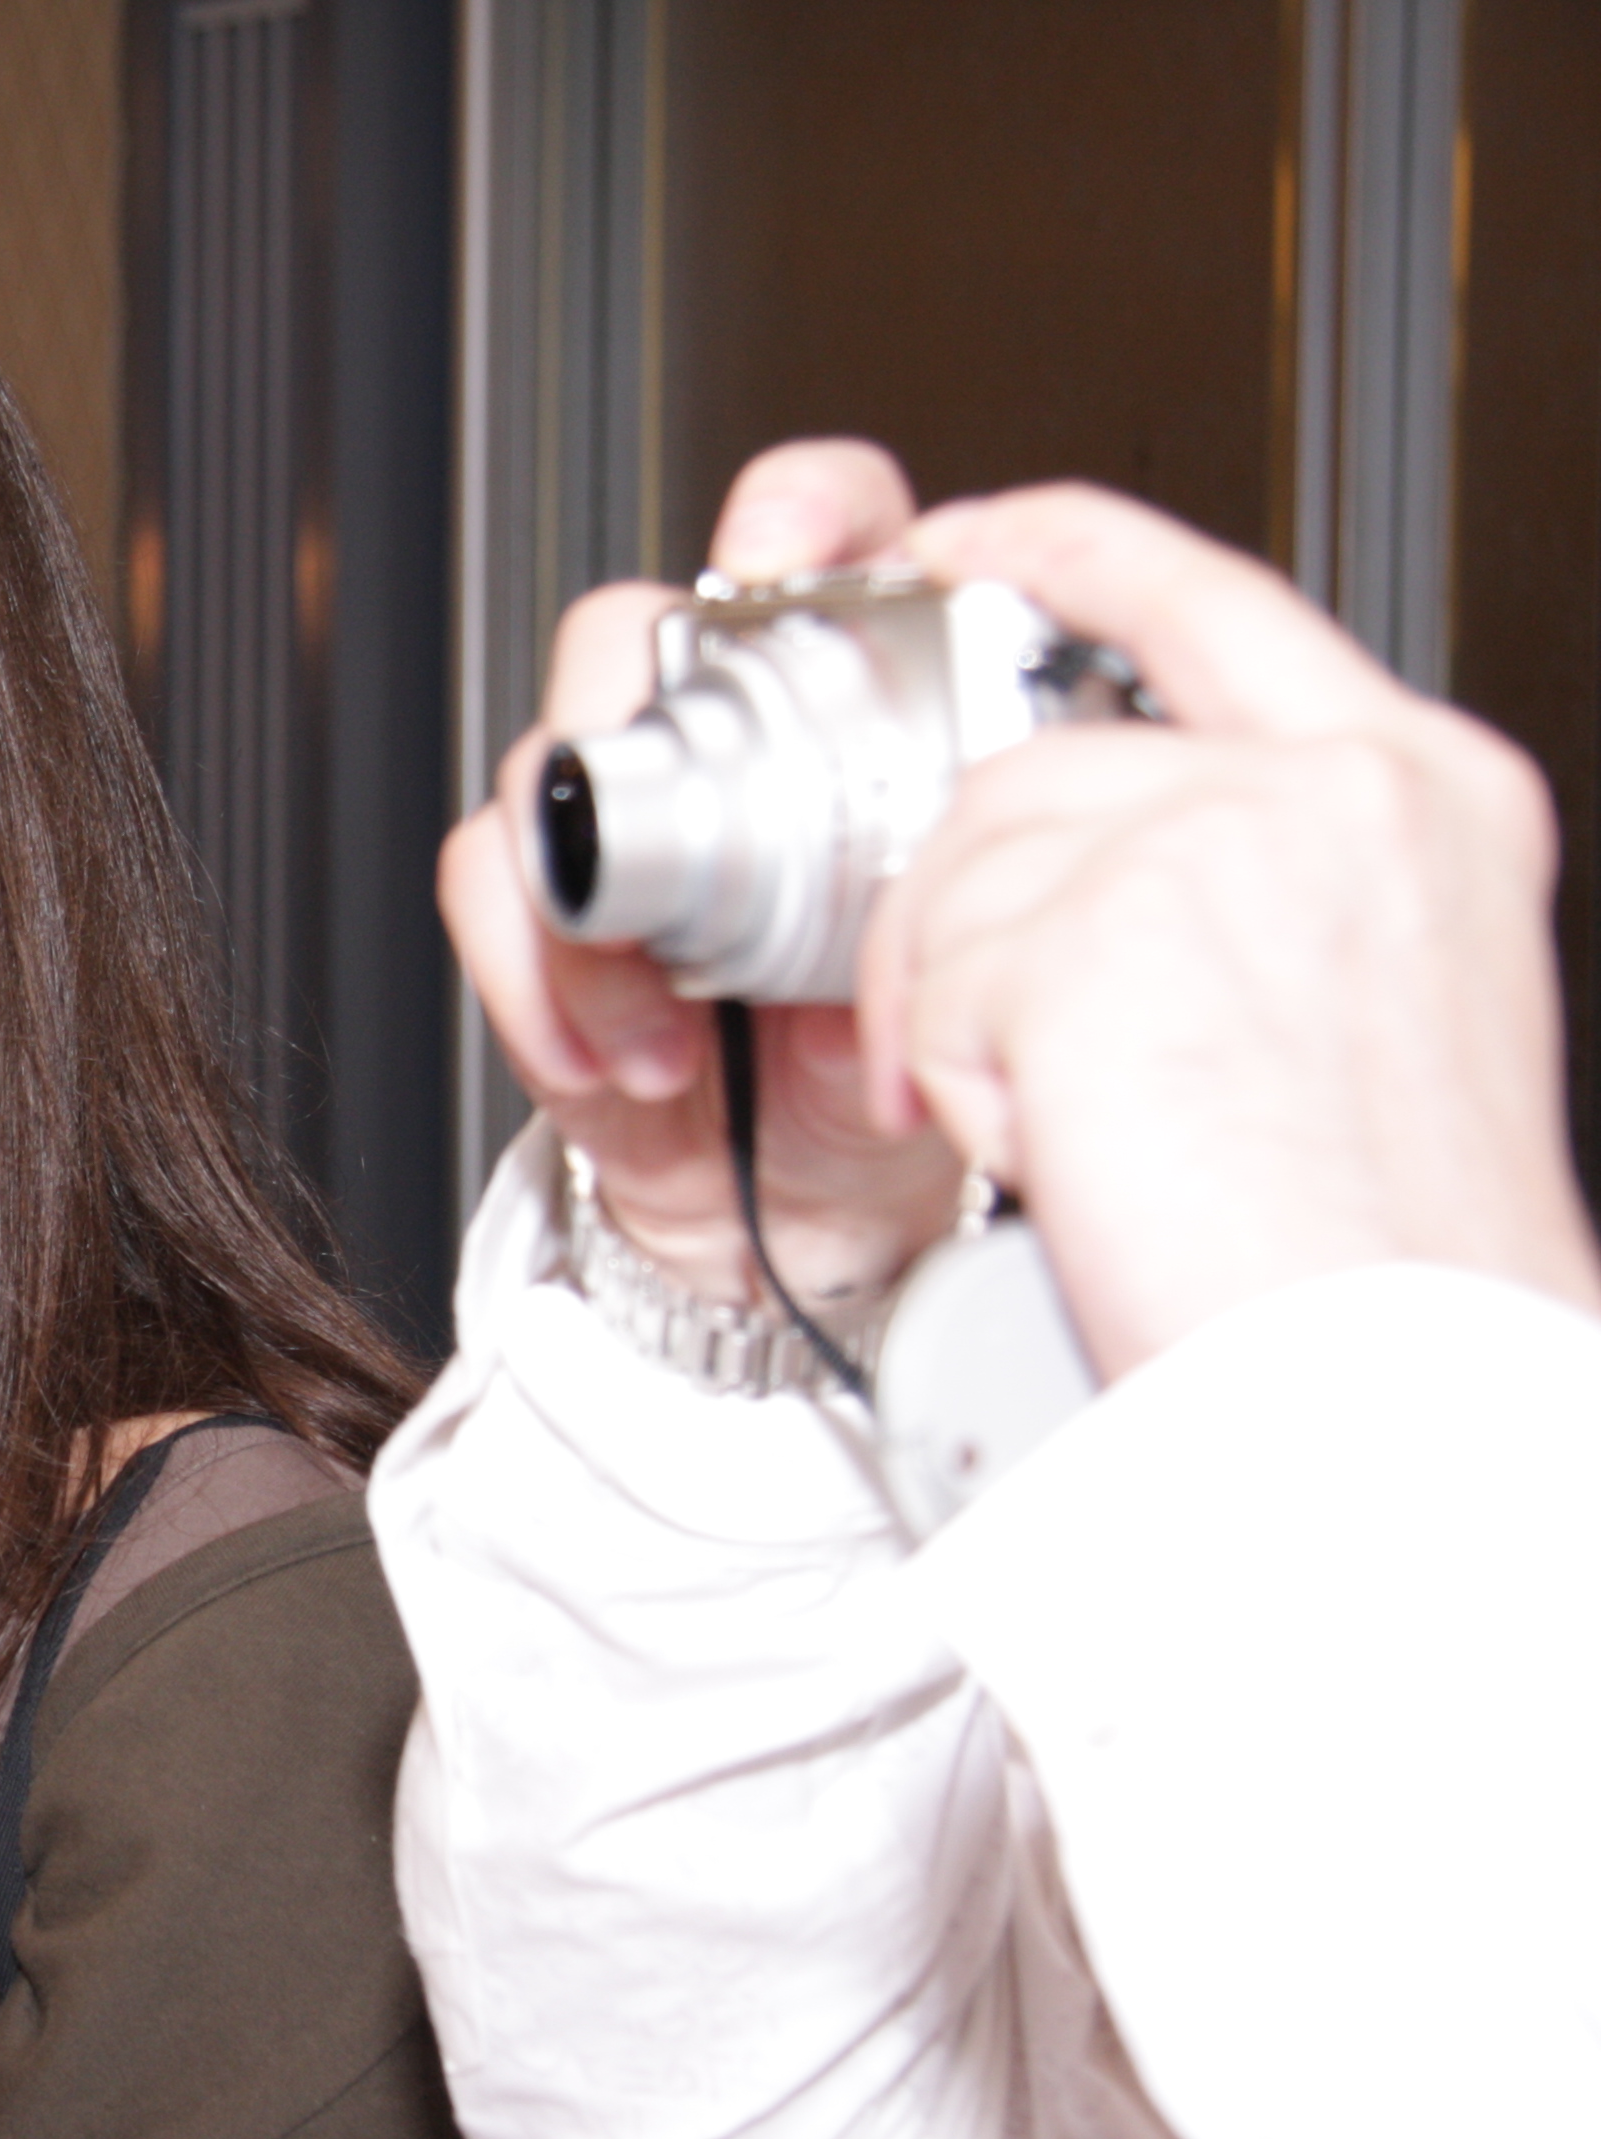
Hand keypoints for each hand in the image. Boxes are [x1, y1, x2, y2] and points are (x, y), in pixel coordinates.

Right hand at [444, 438, 965, 1303]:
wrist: (819, 1210)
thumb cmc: (910, 1058)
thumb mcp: (962, 976)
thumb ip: (934, 922)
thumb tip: (901, 916)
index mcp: (858, 692)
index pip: (826, 528)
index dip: (797, 508)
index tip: (786, 547)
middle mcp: (721, 732)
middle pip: (625, 630)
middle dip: (625, 719)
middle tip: (673, 821)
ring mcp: (619, 817)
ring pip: (539, 768)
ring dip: (586, 911)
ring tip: (663, 1029)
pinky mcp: (542, 910)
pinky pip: (485, 889)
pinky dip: (535, 980)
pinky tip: (610, 1059)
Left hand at [866, 484, 1600, 1373]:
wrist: (1404, 1377)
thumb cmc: (1383, 1249)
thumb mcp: (1373, 1003)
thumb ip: (1261, 887)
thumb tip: (1114, 877)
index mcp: (1418, 789)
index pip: (1207, 599)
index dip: (1067, 557)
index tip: (977, 545)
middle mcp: (1330, 786)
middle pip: (1027, 772)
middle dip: (966, 917)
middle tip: (1005, 1056)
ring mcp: (1211, 841)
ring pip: (959, 880)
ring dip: (968, 1026)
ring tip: (1087, 1136)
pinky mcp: (1092, 931)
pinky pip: (936, 984)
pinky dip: (964, 1089)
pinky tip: (1071, 1153)